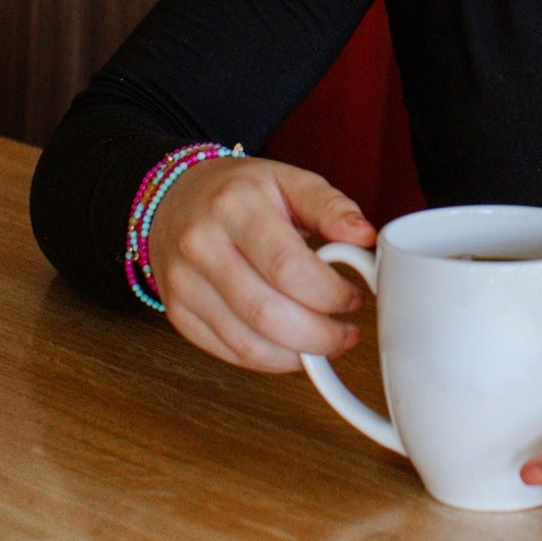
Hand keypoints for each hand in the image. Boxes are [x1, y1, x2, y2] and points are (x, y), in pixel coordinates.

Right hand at [147, 156, 376, 372]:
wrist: (175, 198)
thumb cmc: (239, 191)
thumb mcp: (288, 180)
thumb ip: (330, 207)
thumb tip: (365, 236)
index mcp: (233, 206)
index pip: (287, 266)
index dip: (328, 293)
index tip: (353, 298)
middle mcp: (201, 246)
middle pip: (266, 313)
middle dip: (319, 335)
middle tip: (346, 332)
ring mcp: (183, 284)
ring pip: (247, 343)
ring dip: (298, 354)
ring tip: (326, 343)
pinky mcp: (178, 314)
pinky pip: (228, 353)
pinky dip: (269, 360)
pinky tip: (293, 347)